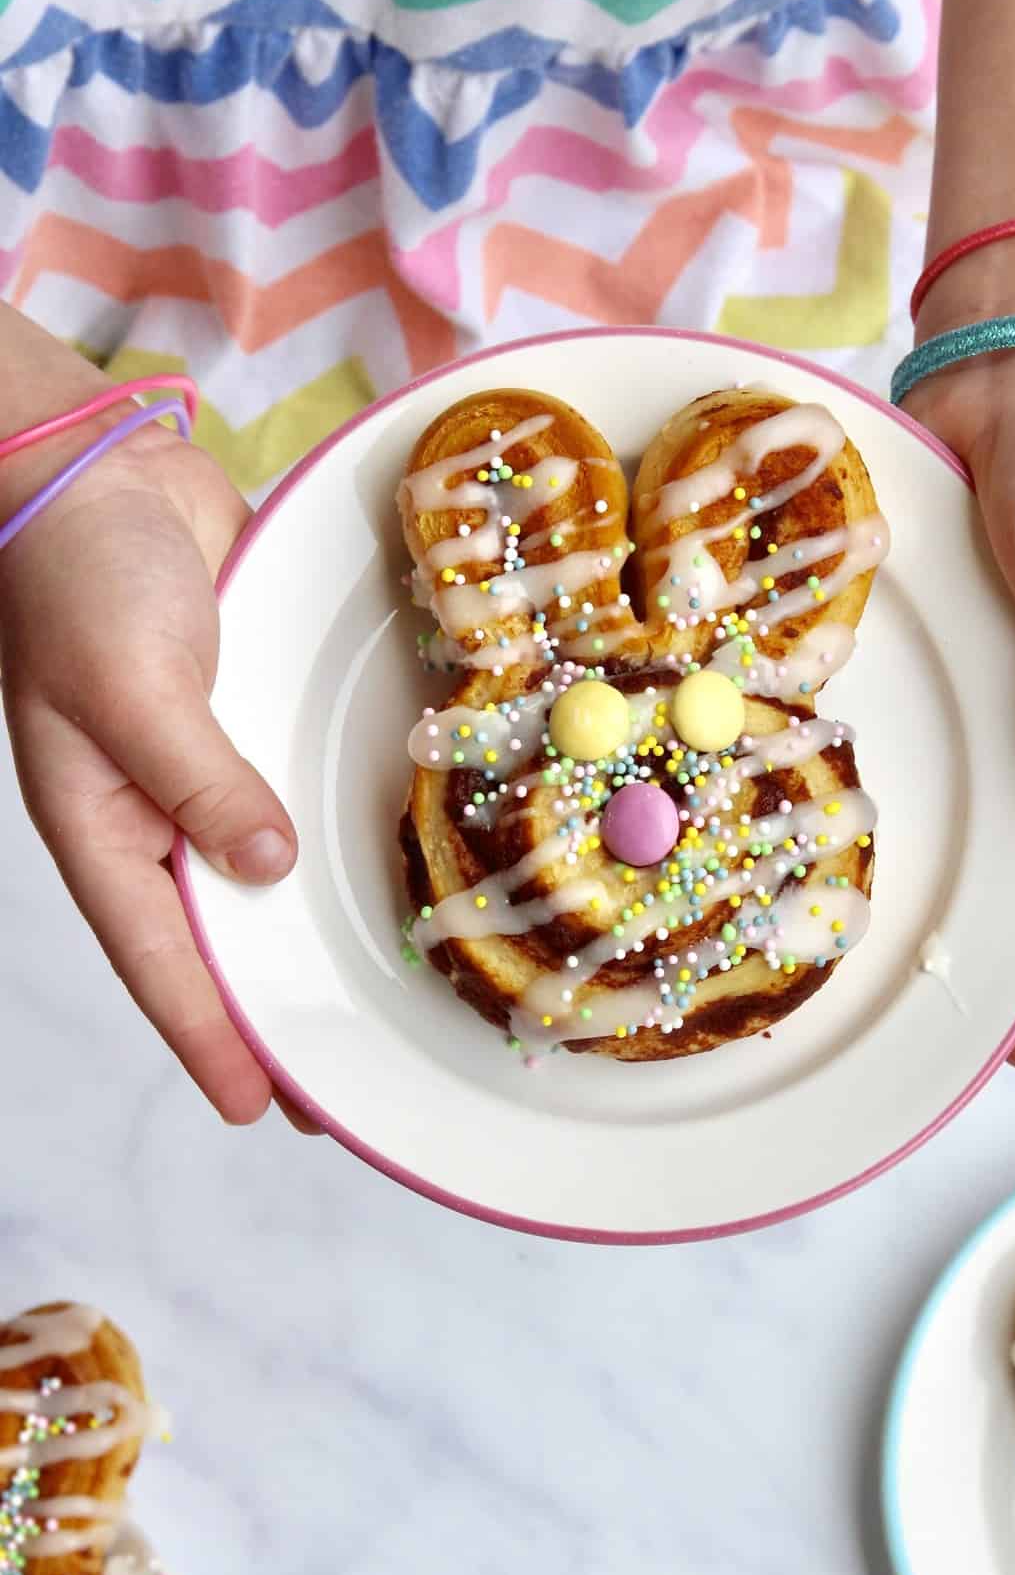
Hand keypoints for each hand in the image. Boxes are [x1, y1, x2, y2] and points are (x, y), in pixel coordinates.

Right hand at [0, 416, 314, 1125]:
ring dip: (308, 935)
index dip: (210, 1034)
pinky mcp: (252, 719)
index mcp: (103, 825)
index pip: (160, 957)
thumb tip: (263, 870)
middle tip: (335, 1089)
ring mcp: (209, 767)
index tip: (263, 1107)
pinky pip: (295, 793)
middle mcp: (158, 811)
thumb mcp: (129, 685)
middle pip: (221, 938)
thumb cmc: (80, 576)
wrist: (100, 467)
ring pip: (264, 877)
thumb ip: (197, 779)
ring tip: (372, 1002)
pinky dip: (330, 839)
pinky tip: (374, 871)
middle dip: (270, 1011)